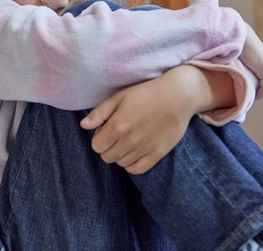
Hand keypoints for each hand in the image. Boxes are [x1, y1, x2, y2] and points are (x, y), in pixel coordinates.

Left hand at [80, 65, 221, 173]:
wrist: (178, 95)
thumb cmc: (147, 92)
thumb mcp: (120, 96)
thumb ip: (100, 112)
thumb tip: (83, 125)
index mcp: (117, 126)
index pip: (96, 146)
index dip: (99, 138)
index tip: (107, 130)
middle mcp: (129, 140)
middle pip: (107, 157)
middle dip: (108, 147)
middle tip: (118, 135)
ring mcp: (144, 148)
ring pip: (121, 163)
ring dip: (121, 154)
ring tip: (129, 140)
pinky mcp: (158, 153)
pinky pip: (137, 169)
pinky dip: (132, 164)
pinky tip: (136, 152)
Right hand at [240, 23, 262, 98]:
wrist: (237, 33)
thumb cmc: (233, 39)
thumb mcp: (236, 50)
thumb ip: (237, 58)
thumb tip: (225, 62)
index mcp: (262, 56)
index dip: (258, 82)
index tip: (248, 88)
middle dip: (261, 89)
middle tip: (250, 95)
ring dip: (261, 92)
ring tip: (250, 98)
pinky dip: (261, 93)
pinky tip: (253, 97)